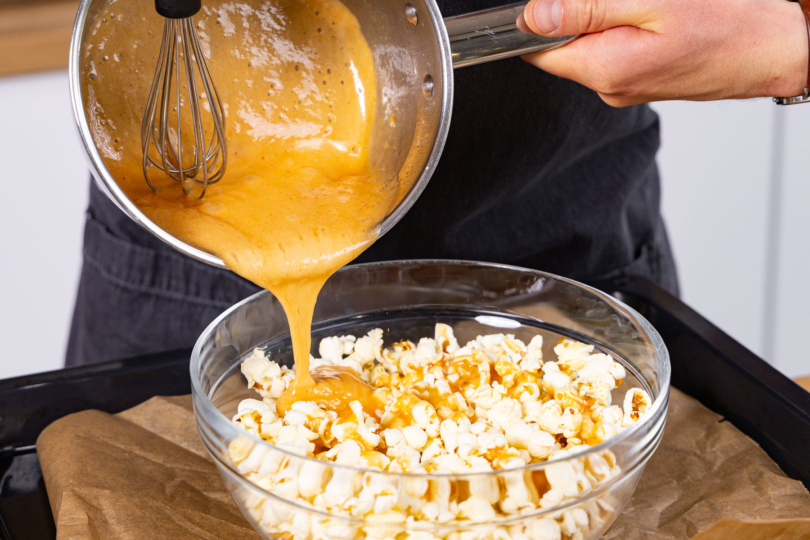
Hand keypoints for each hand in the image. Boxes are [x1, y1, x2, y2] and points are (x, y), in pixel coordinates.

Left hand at [517, 0, 808, 105]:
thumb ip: (586, 9)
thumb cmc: (729, 25)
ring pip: (591, 46)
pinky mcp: (641, 81)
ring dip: (608, 19)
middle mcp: (608, 88)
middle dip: (582, 12)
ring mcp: (625, 88)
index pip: (537, 49)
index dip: (542, 17)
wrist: (777, 50)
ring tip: (651, 8)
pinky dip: (627, 28)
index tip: (564, 1)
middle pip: (564, 45)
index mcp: (603, 70)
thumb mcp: (651, 2)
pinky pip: (616, 50)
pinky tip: (657, 19)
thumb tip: (533, 16)